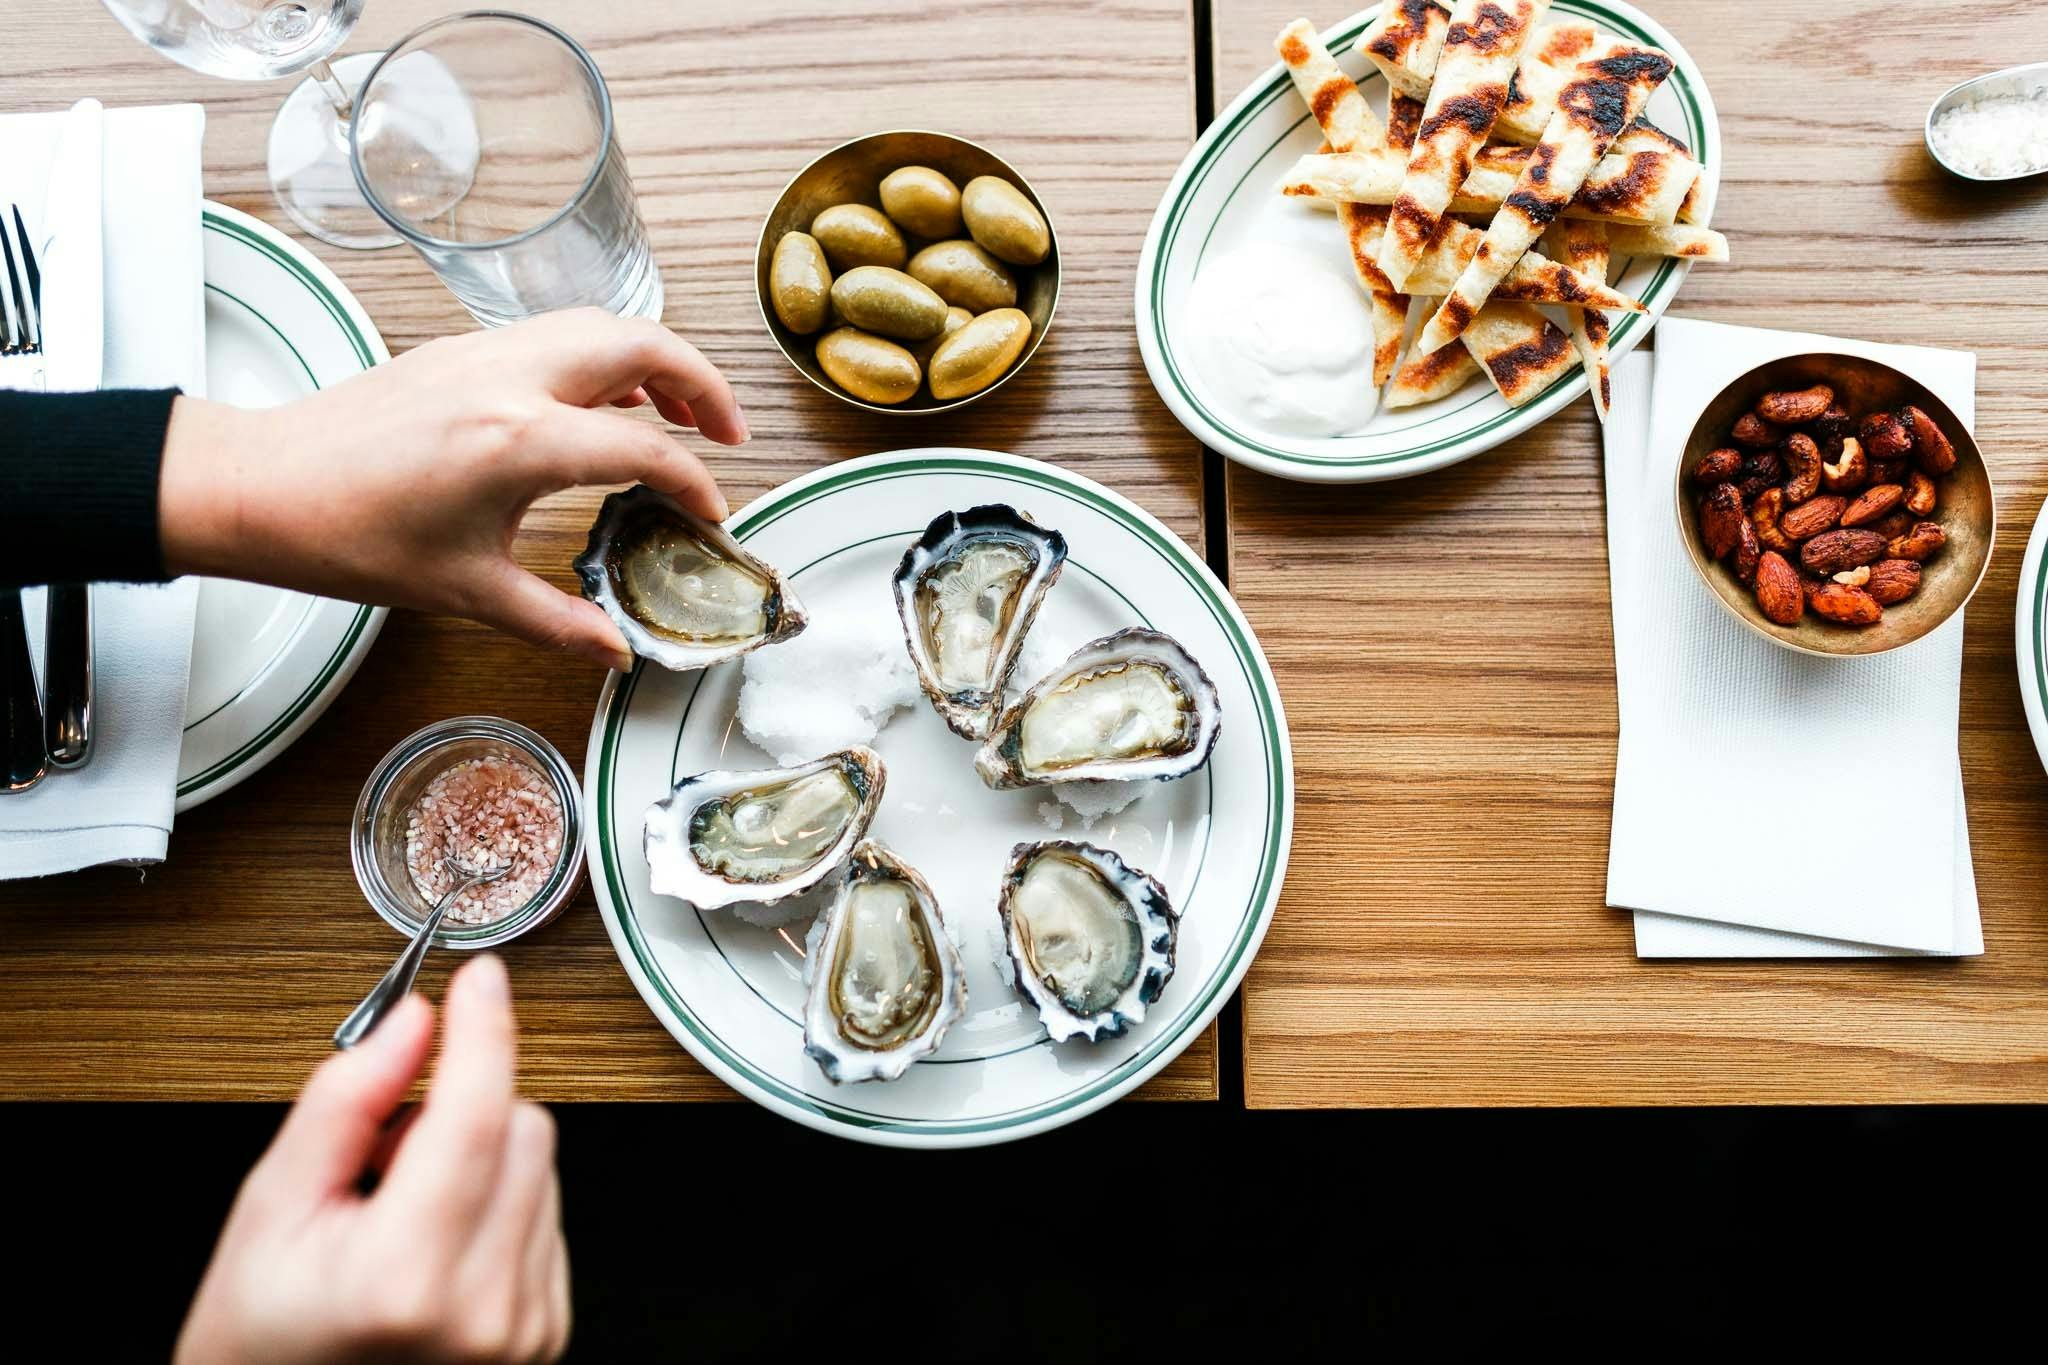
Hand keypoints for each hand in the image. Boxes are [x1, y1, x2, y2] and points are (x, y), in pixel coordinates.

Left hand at [158, 309, 748, 670]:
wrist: (260, 487)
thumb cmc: (349, 535)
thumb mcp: (466, 593)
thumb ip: (557, 621)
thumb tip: (616, 651)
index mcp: (520, 440)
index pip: (645, 447)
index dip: (694, 484)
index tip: (710, 515)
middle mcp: (510, 379)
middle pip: (642, 341)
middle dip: (703, 382)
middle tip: (728, 433)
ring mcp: (483, 353)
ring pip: (599, 324)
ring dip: (654, 358)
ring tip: (680, 412)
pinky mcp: (459, 351)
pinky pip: (555, 334)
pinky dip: (603, 355)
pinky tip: (606, 401)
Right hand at [176, 956, 569, 1363]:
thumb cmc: (259, 1342)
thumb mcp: (272, 1209)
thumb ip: (345, 1102)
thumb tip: (410, 1022)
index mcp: (405, 1275)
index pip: (474, 1116)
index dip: (482, 1031)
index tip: (480, 978)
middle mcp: (482, 1308)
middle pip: (522, 1128)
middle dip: (462, 1108)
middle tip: (380, 1158)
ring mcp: (522, 1329)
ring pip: (541, 1166)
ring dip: (481, 1160)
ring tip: (397, 1219)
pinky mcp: (543, 1334)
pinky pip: (546, 1217)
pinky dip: (498, 1205)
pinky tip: (434, 1249)